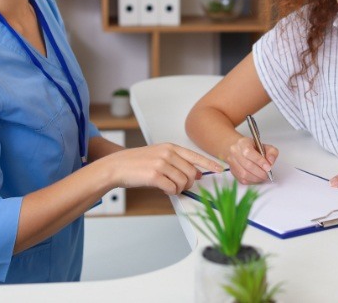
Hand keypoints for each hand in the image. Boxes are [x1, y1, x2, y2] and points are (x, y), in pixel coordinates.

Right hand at [104, 143, 223, 194]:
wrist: (117, 166)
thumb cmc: (138, 162)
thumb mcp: (159, 155)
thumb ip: (178, 162)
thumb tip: (197, 173)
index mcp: (170, 147)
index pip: (195, 156)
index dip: (209, 164)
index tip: (220, 169)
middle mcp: (168, 153)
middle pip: (191, 173)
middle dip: (189, 183)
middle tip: (180, 186)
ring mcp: (161, 164)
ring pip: (183, 182)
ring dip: (178, 189)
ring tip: (168, 186)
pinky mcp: (155, 176)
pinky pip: (172, 189)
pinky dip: (170, 192)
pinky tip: (163, 188)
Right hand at [227, 137, 277, 184]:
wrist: (239, 149)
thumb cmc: (252, 148)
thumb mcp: (264, 146)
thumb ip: (271, 152)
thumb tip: (270, 162)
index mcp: (242, 143)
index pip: (249, 153)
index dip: (259, 161)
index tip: (268, 167)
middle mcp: (235, 152)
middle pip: (247, 165)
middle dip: (260, 172)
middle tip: (267, 174)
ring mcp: (232, 162)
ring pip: (244, 174)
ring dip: (256, 178)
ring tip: (263, 176)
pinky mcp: (233, 171)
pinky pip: (242, 179)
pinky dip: (252, 181)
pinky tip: (257, 178)